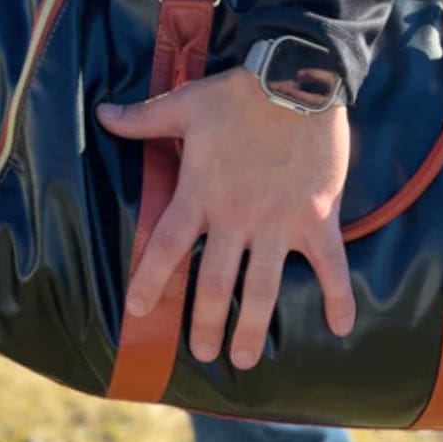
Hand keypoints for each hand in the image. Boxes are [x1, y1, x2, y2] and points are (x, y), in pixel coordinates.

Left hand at [96, 67, 355, 369]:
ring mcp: (279, 222)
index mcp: (200, 192)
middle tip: (202, 352)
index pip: (166, 246)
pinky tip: (340, 327)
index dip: (150, 281)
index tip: (138, 312)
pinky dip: (338, 297)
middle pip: (214, 283)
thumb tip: (101, 112)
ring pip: (263, 289)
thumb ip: (143, 118)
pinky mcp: (317, 218)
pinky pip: (331, 266)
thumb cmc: (239, 93)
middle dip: (204, 323)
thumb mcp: (185, 103)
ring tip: (245, 361)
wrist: (299, 79)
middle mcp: (236, 216)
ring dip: (253, 329)